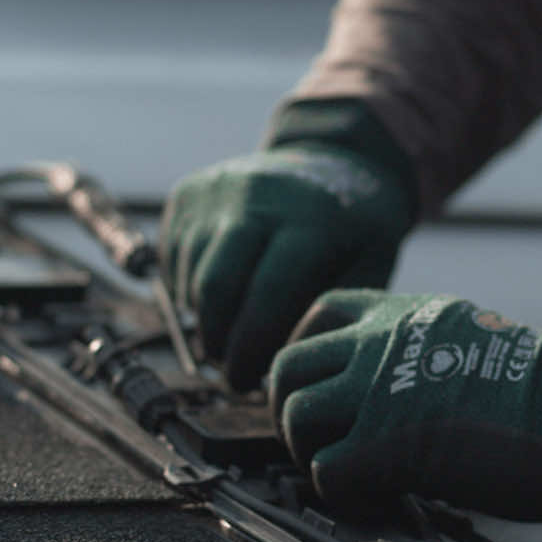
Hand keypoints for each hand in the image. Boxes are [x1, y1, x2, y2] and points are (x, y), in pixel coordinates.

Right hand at [160, 142, 412, 390]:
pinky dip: (188, 290)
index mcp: (310, 218)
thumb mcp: (370, 265)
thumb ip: (330, 314)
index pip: (267, 292)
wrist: (331, 158)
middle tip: (231, 373)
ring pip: (190, 275)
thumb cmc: (354, 228)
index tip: (248, 384)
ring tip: (228, 339)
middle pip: (216, 285)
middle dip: (218, 342)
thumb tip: (284, 364)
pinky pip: (172, 258)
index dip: (251, 346)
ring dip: (204, 319)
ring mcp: (218, 190)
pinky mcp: (188, 193)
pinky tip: (218, 301)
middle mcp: (258, 196)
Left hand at [270, 289, 541, 520]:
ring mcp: (378, 392)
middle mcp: (380, 344)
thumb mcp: (471, 340)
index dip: (304, 356)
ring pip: (296, 417)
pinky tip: (379, 502)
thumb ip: (421, 352)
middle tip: (324, 446)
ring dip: (313, 456)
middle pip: (287, 368)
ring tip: (355, 477)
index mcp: (403, 315)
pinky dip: (342, 497)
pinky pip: (325, 473)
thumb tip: (393, 390)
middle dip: (293, 413)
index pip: (319, 313)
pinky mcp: (387, 445)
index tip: (319, 389)